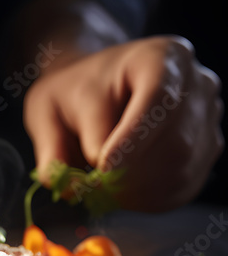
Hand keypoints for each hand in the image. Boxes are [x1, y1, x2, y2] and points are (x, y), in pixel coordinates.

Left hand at [24, 36, 222, 210]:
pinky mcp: (207, 146)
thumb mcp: (48, 107)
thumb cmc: (73, 93)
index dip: (133, 138)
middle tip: (93, 187)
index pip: (158, 99)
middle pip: (176, 141)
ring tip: (102, 188)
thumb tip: (67, 187)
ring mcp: (208, 115)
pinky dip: (150, 198)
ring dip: (137, 190)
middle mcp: (195, 83)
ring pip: (183, 168)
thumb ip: (52, 147)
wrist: (96, 88)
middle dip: (130, 173)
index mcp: (159, 57)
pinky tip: (122, 192)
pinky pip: (185, 185)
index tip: (103, 167)